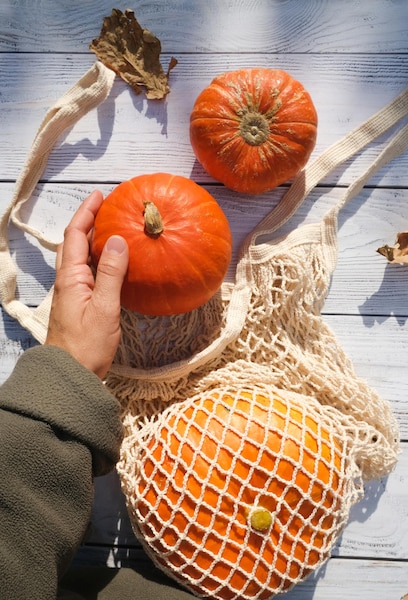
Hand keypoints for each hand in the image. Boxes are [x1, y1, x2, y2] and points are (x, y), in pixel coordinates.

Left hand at [45, 190, 128, 377]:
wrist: (72, 374)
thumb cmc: (87, 345)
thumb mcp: (105, 308)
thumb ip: (111, 274)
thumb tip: (119, 240)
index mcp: (70, 277)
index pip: (75, 235)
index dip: (86, 213)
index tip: (100, 196)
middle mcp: (68, 281)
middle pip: (74, 242)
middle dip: (88, 220)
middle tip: (107, 207)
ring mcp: (73, 292)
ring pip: (80, 256)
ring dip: (92, 238)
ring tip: (112, 227)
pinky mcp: (80, 303)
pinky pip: (87, 271)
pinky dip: (98, 257)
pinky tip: (113, 261)